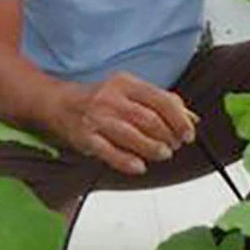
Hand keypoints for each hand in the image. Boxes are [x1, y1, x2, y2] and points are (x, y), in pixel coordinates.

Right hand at [52, 72, 196, 175]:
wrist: (58, 102)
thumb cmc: (99, 98)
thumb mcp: (129, 91)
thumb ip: (159, 102)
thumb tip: (190, 118)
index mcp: (126, 83)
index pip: (161, 100)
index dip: (179, 119)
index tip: (189, 133)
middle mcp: (111, 98)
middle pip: (148, 119)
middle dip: (168, 135)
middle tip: (175, 145)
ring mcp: (97, 118)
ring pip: (131, 135)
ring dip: (152, 148)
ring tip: (163, 154)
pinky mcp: (85, 138)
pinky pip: (109, 152)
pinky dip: (127, 161)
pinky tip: (140, 166)